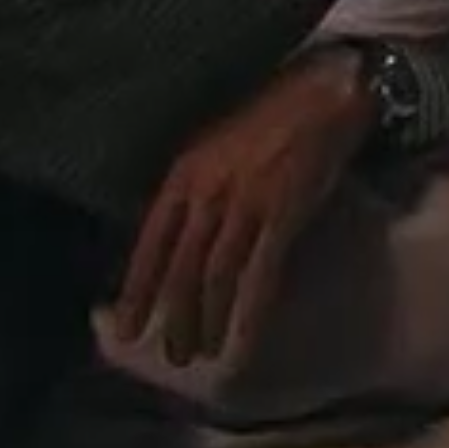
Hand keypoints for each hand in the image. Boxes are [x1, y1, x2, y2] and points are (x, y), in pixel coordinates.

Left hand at [108, 45, 376, 366]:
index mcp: (184, 173)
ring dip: (208, 321)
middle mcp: (208, 191)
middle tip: (171, 355)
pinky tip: (244, 341)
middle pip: (182, 268)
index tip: (125, 329)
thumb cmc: (271, 115)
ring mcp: (246, 203)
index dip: (136, 289)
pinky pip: (261, 274)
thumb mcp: (212, 146)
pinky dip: (250, 313)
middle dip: (174, 317)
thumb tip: (176, 241)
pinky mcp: (284, 214)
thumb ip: (193, 190)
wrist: (324, 92)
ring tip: (203, 353)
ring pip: (216, 275)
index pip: (151, 243)